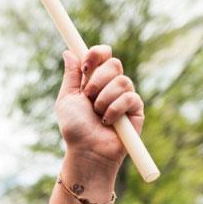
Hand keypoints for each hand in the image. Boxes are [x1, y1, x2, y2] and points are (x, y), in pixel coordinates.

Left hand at [55, 46, 143, 184]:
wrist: (87, 151)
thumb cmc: (75, 129)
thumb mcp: (67, 100)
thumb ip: (71, 76)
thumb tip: (69, 52)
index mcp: (94, 80)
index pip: (102, 55)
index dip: (96, 54)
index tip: (87, 64)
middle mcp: (111, 85)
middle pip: (114, 63)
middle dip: (98, 80)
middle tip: (89, 97)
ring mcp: (124, 96)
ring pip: (122, 81)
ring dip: (104, 99)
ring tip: (98, 115)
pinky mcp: (136, 109)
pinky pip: (129, 97)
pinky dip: (115, 109)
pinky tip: (108, 122)